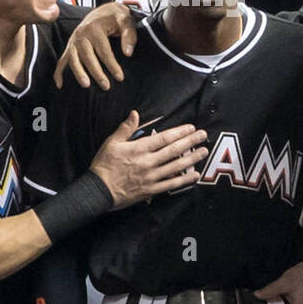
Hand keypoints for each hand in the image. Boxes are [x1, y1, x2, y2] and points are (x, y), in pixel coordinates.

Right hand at [54, 2, 138, 89]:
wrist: (105, 10)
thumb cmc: (116, 17)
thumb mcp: (126, 20)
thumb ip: (129, 35)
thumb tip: (127, 53)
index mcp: (94, 27)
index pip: (104, 50)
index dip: (112, 65)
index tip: (120, 77)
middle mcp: (81, 33)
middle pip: (87, 56)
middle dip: (96, 73)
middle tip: (106, 86)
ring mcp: (74, 40)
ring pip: (73, 58)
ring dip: (78, 73)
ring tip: (86, 85)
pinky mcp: (70, 46)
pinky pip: (62, 60)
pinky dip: (59, 72)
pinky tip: (60, 84)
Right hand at [89, 112, 207, 209]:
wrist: (98, 190)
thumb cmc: (104, 165)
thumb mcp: (111, 142)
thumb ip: (126, 128)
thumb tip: (135, 113)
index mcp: (139, 149)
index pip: (164, 138)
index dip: (179, 132)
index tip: (191, 128)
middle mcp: (148, 162)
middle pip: (174, 150)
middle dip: (191, 141)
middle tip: (204, 135)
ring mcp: (151, 177)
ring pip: (176, 166)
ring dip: (191, 158)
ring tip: (203, 152)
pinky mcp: (151, 190)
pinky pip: (171, 184)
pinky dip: (184, 180)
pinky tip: (194, 175)